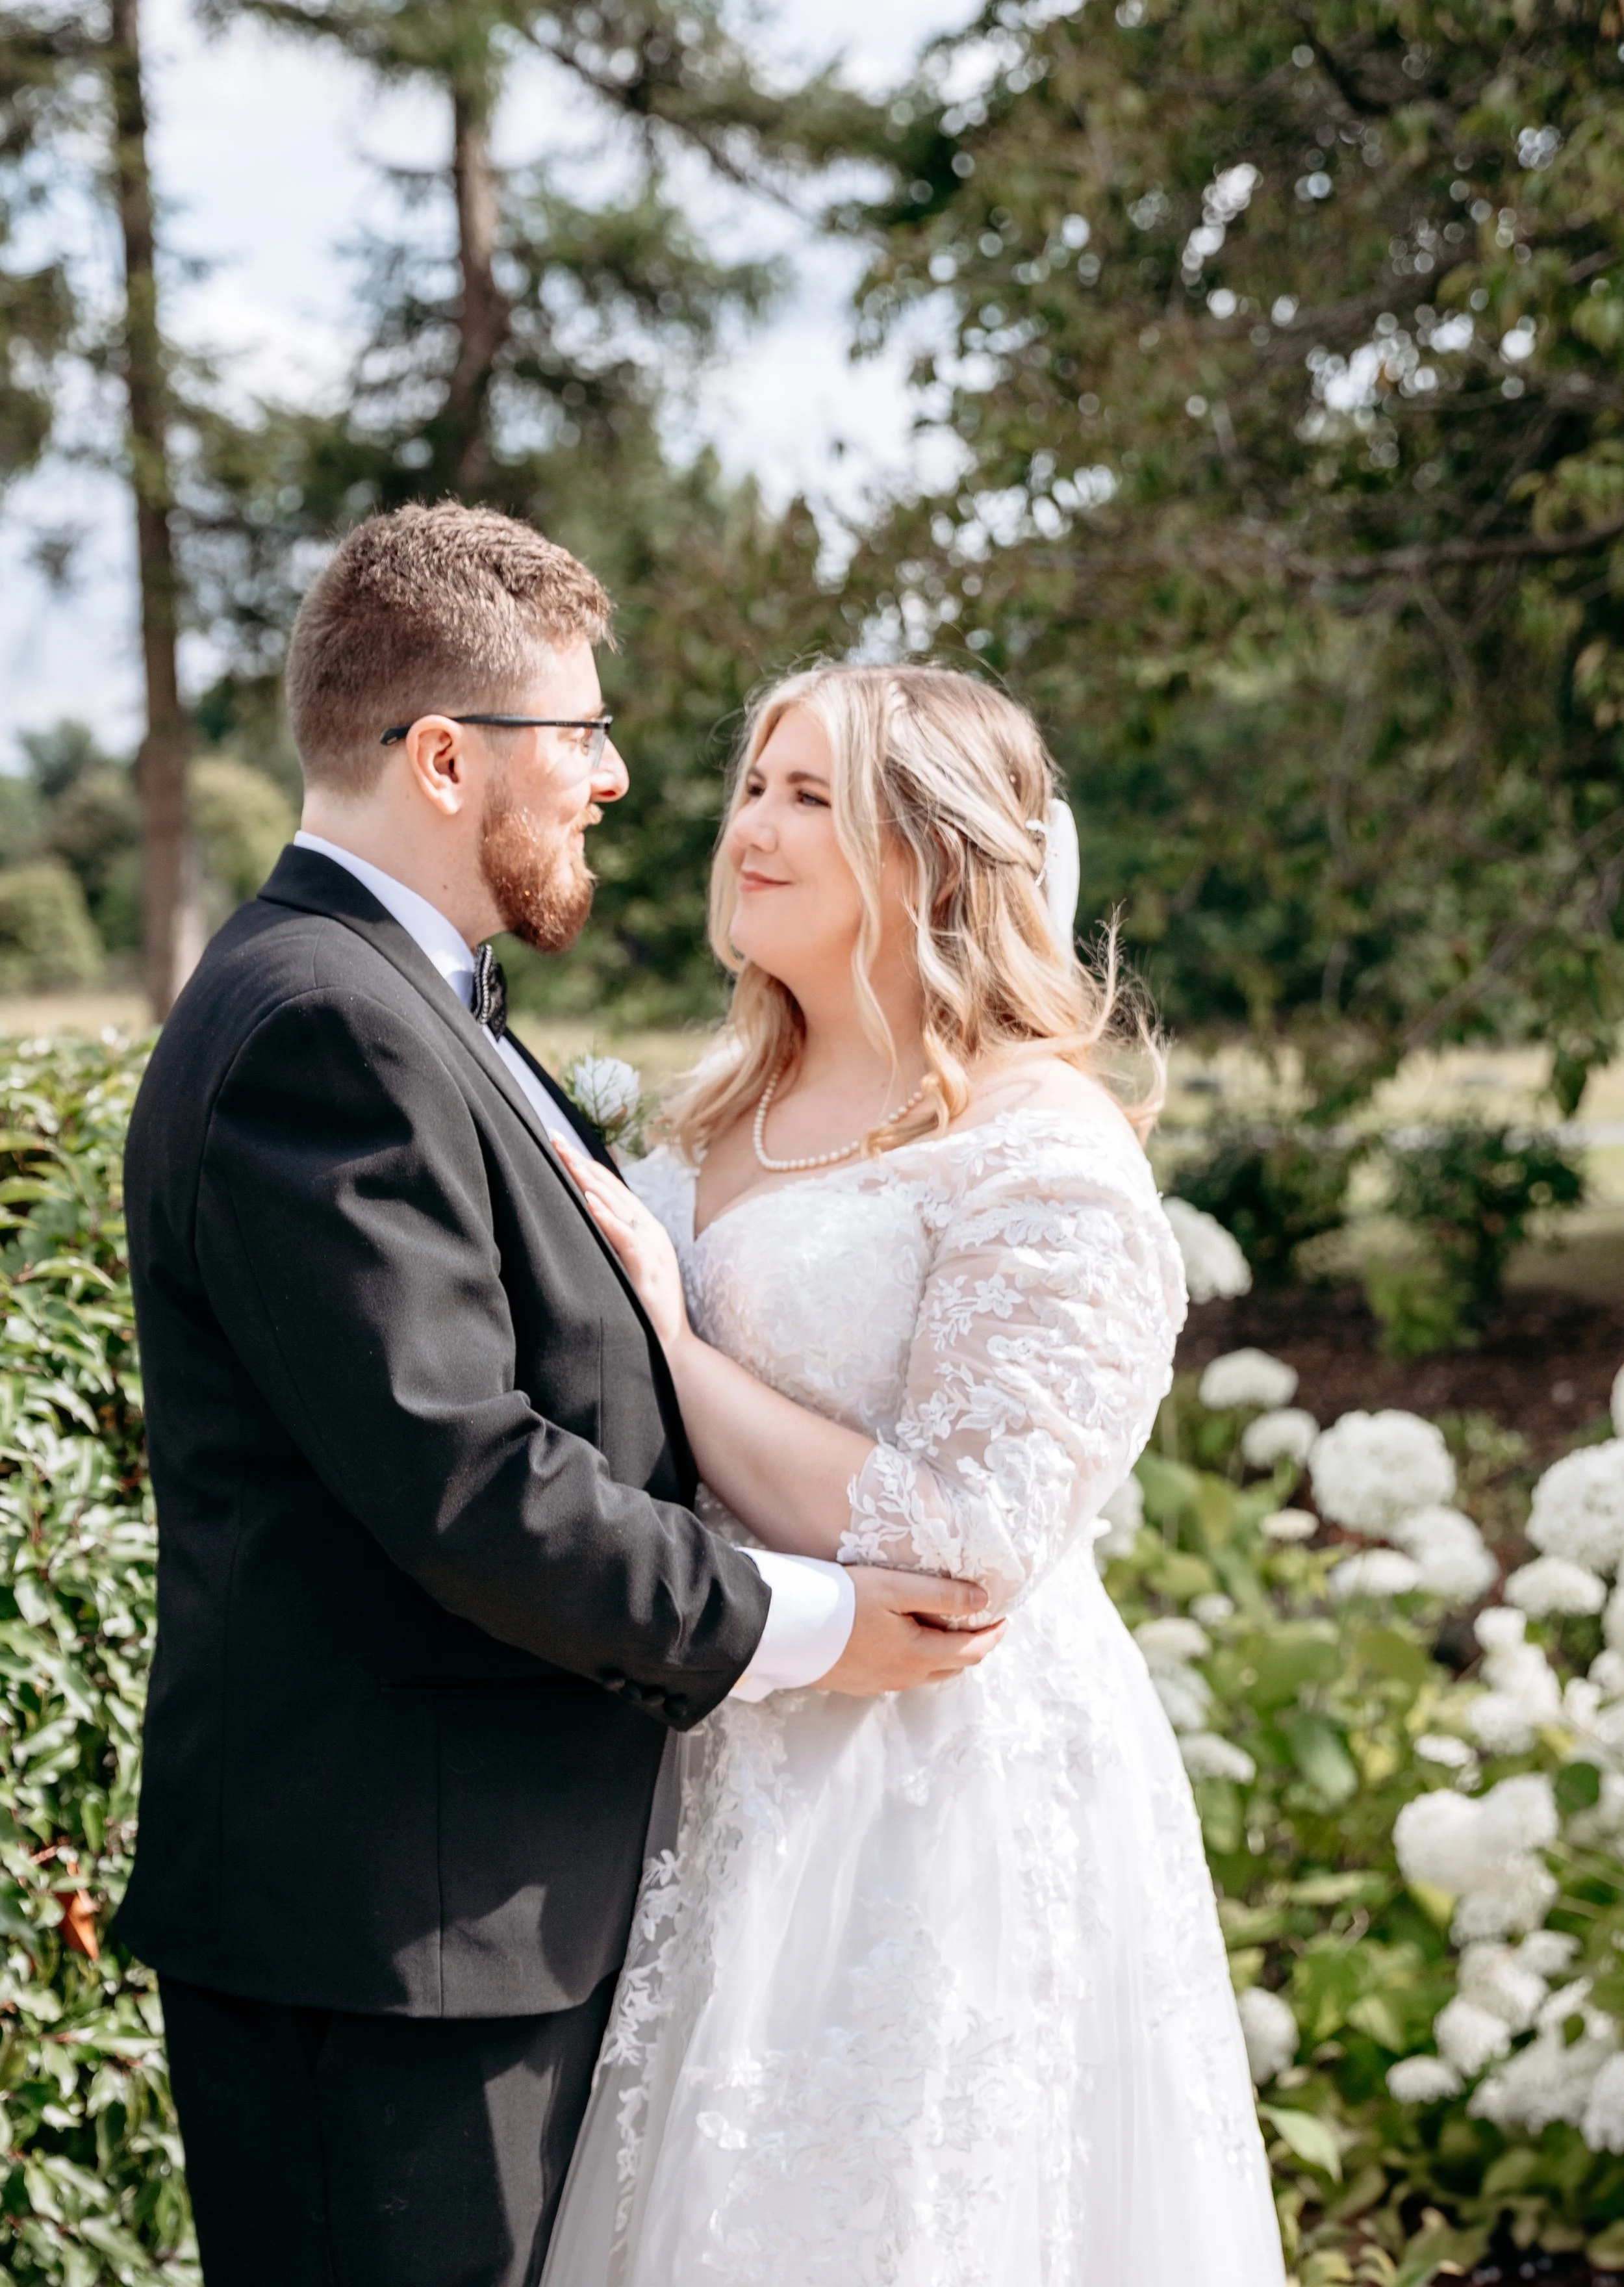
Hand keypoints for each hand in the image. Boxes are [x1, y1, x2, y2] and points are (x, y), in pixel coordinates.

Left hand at [554, 1139, 690, 1350]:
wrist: (674, 1349)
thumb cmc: (645, 1311)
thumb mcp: (626, 1269)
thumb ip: (610, 1243)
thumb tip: (582, 1223)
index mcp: (644, 1229)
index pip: (611, 1188)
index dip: (584, 1164)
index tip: (556, 1143)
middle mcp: (651, 1232)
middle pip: (612, 1190)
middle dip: (581, 1164)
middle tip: (553, 1139)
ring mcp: (653, 1250)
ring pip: (620, 1208)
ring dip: (592, 1183)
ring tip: (568, 1161)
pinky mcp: (650, 1272)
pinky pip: (628, 1240)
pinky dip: (609, 1220)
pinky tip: (590, 1204)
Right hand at [816, 1567, 1005, 1694]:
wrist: (784, 1629)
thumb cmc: (840, 1601)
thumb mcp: (894, 1588)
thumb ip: (942, 1595)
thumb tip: (983, 1602)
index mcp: (918, 1655)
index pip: (972, 1651)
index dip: (993, 1634)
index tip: (1004, 1616)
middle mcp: (903, 1677)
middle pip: (953, 1666)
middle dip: (974, 1645)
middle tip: (982, 1621)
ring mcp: (880, 1684)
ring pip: (928, 1673)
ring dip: (947, 1653)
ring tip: (949, 1626)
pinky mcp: (858, 1683)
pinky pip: (903, 1675)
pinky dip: (919, 1659)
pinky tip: (908, 1639)